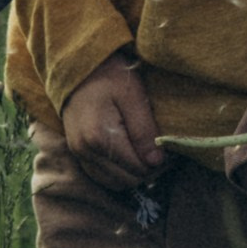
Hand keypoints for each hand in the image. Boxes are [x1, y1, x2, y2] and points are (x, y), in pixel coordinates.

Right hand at [61, 55, 163, 194]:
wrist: (77, 65)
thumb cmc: (109, 75)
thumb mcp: (133, 96)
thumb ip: (144, 131)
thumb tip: (156, 162)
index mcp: (99, 137)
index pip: (138, 169)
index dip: (159, 164)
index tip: (170, 151)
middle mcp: (85, 150)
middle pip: (127, 180)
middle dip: (148, 171)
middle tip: (162, 153)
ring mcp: (78, 153)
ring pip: (114, 182)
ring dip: (133, 174)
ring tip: (146, 154)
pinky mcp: (76, 151)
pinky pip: (101, 175)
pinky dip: (118, 172)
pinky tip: (129, 155)